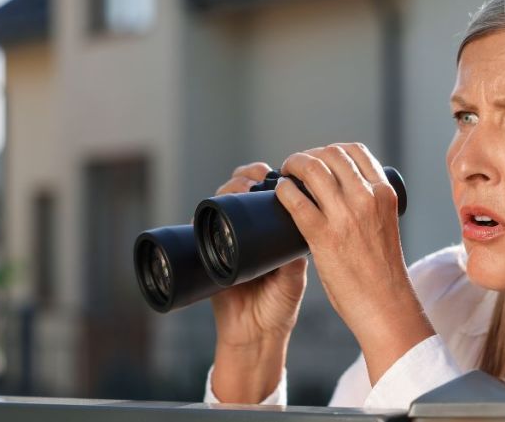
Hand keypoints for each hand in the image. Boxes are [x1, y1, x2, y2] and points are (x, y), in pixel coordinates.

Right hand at [208, 162, 308, 402]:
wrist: (255, 334)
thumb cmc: (279, 305)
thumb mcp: (293, 278)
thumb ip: (295, 257)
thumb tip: (301, 230)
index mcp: (273, 230)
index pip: (271, 193)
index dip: (273, 178)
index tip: (282, 170)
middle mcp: (250, 229)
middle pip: (245, 189)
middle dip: (250, 175)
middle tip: (260, 175)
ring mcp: (228, 237)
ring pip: (224, 200)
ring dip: (231, 186)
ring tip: (243, 186)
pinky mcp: (208, 251)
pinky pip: (203, 224)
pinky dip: (208, 210)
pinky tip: (217, 204)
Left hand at [275, 143, 434, 383]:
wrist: (385, 302)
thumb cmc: (383, 269)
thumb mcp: (384, 224)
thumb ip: (369, 205)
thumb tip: (342, 193)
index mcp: (384, 193)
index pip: (356, 152)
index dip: (331, 150)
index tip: (320, 159)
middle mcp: (367, 198)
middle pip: (331, 154)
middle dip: (309, 155)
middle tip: (297, 166)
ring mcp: (345, 215)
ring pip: (312, 170)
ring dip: (293, 165)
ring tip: (285, 175)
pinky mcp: (324, 236)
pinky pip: (296, 200)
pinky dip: (284, 190)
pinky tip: (280, 192)